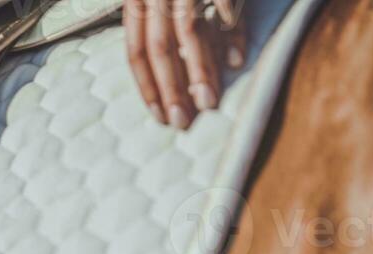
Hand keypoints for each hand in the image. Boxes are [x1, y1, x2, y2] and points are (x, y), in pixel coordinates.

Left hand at [125, 0, 245, 129]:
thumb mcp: (160, 1)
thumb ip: (161, 29)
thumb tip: (171, 78)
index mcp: (136, 0)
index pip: (135, 52)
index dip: (147, 87)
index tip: (159, 116)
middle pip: (159, 49)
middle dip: (171, 89)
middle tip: (183, 122)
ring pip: (189, 31)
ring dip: (200, 70)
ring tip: (209, 101)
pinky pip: (225, 5)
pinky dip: (232, 33)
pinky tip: (236, 61)